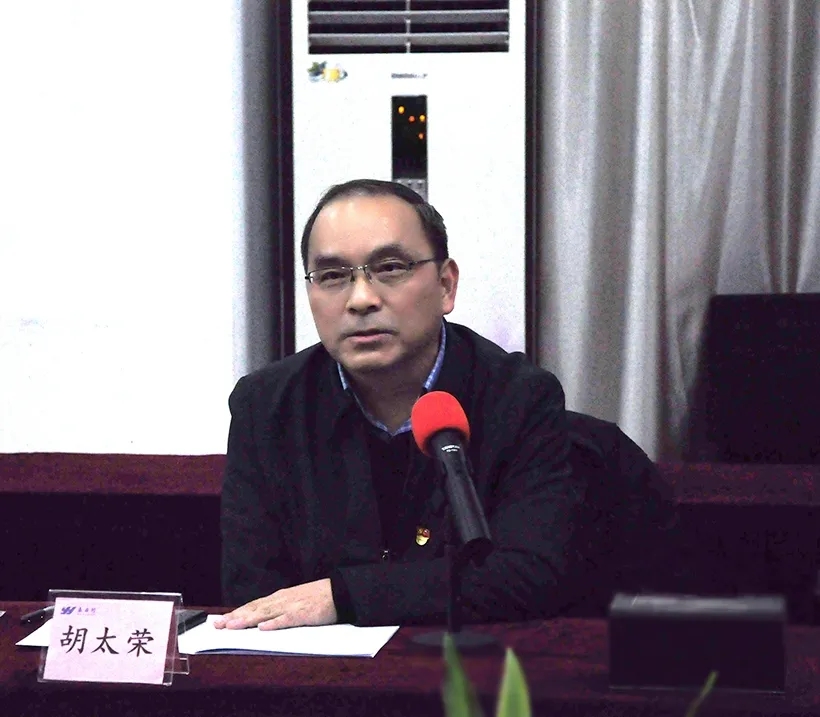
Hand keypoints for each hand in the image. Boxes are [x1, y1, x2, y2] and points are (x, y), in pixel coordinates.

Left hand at [213, 578, 337, 630]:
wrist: (340, 591)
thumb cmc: (318, 597)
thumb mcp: (295, 600)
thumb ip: (279, 609)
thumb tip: (261, 620)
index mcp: (280, 598)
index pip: (254, 605)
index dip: (237, 613)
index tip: (221, 620)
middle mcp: (282, 600)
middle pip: (255, 609)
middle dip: (235, 617)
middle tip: (218, 625)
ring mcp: (292, 606)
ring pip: (266, 613)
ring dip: (248, 619)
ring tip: (233, 626)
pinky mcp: (304, 613)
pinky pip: (287, 619)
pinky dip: (275, 623)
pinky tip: (264, 628)